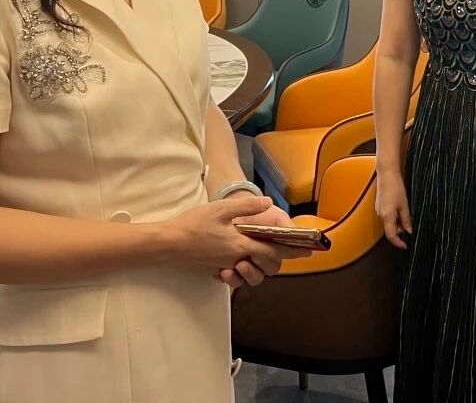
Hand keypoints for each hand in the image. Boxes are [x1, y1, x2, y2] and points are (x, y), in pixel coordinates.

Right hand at [165, 196, 295, 283]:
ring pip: (252, 272)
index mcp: (240, 245)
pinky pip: (236, 273)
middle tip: (292, 249)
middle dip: (280, 258)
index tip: (308, 249)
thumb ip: (246, 206)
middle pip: (266, 265)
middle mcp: (236, 259)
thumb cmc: (193, 224)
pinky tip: (241, 257)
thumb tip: (268, 202)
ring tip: (265, 251)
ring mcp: (225, 266)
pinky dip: (243, 268)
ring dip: (262, 264)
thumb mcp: (221, 209)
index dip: (291, 250)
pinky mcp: (215, 269)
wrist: (167, 244)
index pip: (273, 251)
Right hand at [375, 171, 412, 249]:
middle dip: (400, 229)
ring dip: (398, 222)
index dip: (398, 243)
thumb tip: (409, 230)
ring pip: (389, 222)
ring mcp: (378, 210)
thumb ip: (406, 219)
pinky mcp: (379, 205)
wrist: (386, 174)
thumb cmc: (395, 187)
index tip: (406, 246)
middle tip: (410, 223)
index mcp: (387, 216)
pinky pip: (387, 216)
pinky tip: (400, 208)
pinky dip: (394, 216)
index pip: (391, 236)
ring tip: (406, 211)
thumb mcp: (404, 205)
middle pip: (391, 229)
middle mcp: (380, 215)